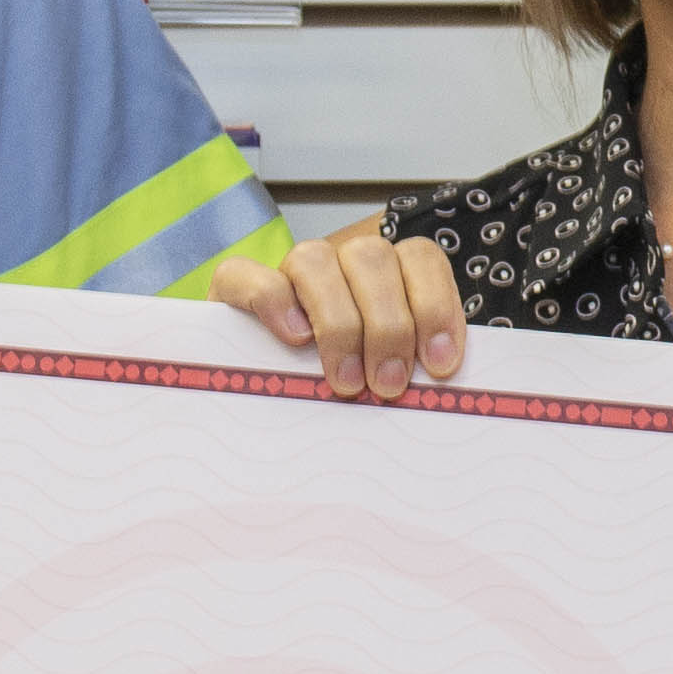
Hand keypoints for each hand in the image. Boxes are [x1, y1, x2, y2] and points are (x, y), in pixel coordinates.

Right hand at [199, 225, 472, 398]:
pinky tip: (295, 340)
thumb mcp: (383, 380)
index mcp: (385, 277)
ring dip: (338, 322)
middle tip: (389, 385)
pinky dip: (274, 302)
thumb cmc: (339, 394)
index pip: (419, 258)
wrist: (259, 415)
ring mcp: (285, 274)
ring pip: (314, 259)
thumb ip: (408, 370)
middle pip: (371, 258)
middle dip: (388, 325)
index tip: (440, 365)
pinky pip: (246, 274)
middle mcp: (338, 265)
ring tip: (347, 382)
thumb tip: (437, 388)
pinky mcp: (233, 291)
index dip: (435, 305)